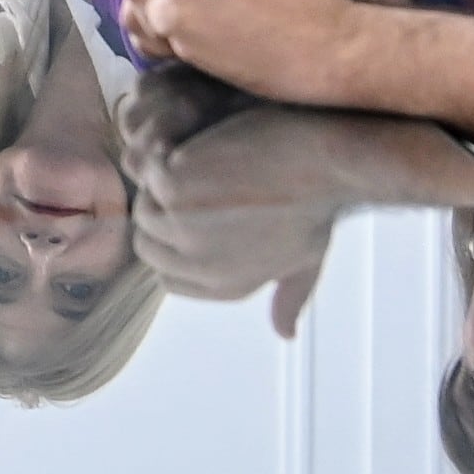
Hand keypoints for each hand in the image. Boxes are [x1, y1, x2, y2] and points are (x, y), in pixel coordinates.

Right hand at [115, 94, 446, 332]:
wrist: (328, 159)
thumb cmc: (320, 201)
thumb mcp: (306, 259)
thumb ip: (288, 295)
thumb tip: (286, 333)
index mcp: (227, 286)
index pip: (168, 276)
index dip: (176, 240)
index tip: (195, 205)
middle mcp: (201, 267)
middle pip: (148, 241)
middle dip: (165, 208)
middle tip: (199, 173)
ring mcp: (184, 229)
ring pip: (145, 204)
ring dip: (167, 176)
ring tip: (204, 157)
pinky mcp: (175, 188)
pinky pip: (147, 170)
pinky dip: (167, 149)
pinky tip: (200, 140)